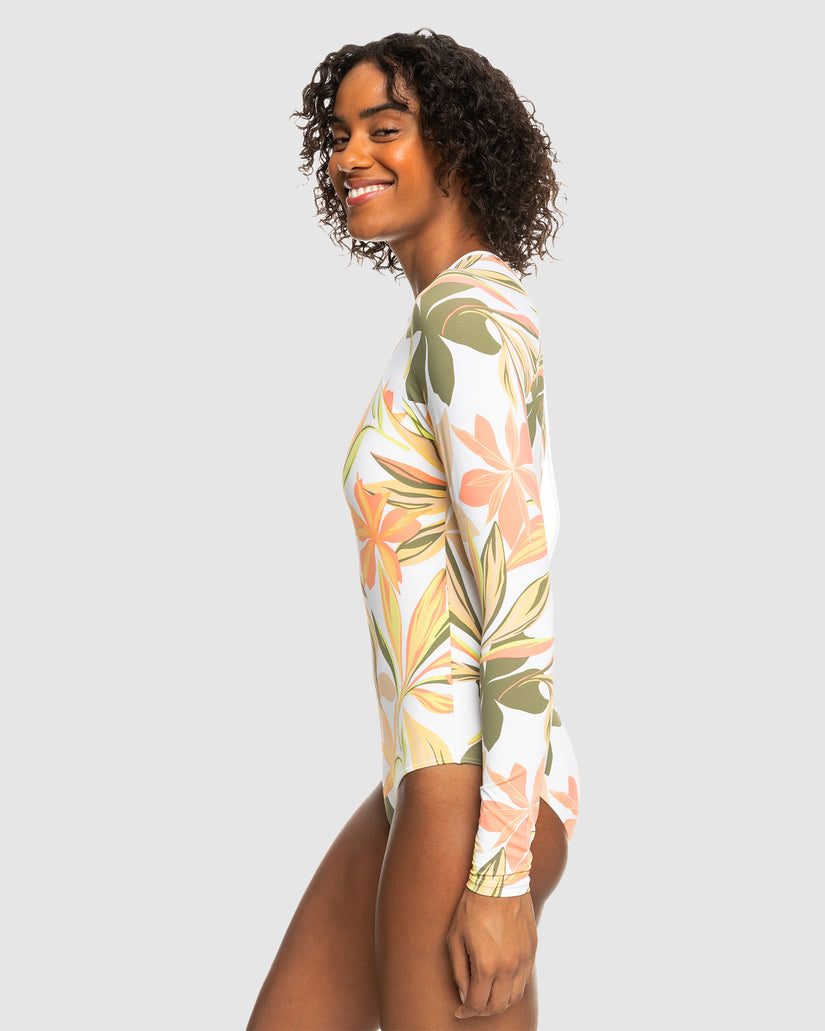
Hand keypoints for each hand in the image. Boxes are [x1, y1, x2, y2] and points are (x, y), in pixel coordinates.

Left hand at [446, 886, 537, 1018]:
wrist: (499, 880)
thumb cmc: (472, 906)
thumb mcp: (455, 937)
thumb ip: (459, 970)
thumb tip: (464, 995)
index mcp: (486, 965)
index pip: (477, 1003)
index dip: (466, 1011)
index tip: (459, 1010)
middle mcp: (508, 966)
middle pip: (497, 1005)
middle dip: (482, 1010)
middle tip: (472, 1004)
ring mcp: (523, 958)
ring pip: (514, 996)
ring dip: (500, 1001)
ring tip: (487, 994)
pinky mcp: (532, 949)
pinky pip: (524, 979)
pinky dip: (512, 986)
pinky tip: (501, 979)